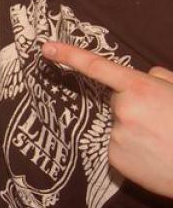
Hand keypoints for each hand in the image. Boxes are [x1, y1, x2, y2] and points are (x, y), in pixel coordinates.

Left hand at [42, 41, 172, 197]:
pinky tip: (155, 157)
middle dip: (135, 107)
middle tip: (163, 121)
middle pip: (119, 102)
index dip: (70, 55)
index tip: (46, 48)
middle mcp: (123, 110)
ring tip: (164, 142)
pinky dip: (134, 151)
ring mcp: (116, 136)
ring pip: (120, 126)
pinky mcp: (115, 159)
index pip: (98, 66)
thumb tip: (147, 75)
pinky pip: (119, 147)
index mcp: (140, 88)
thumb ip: (162, 79)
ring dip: (137, 131)